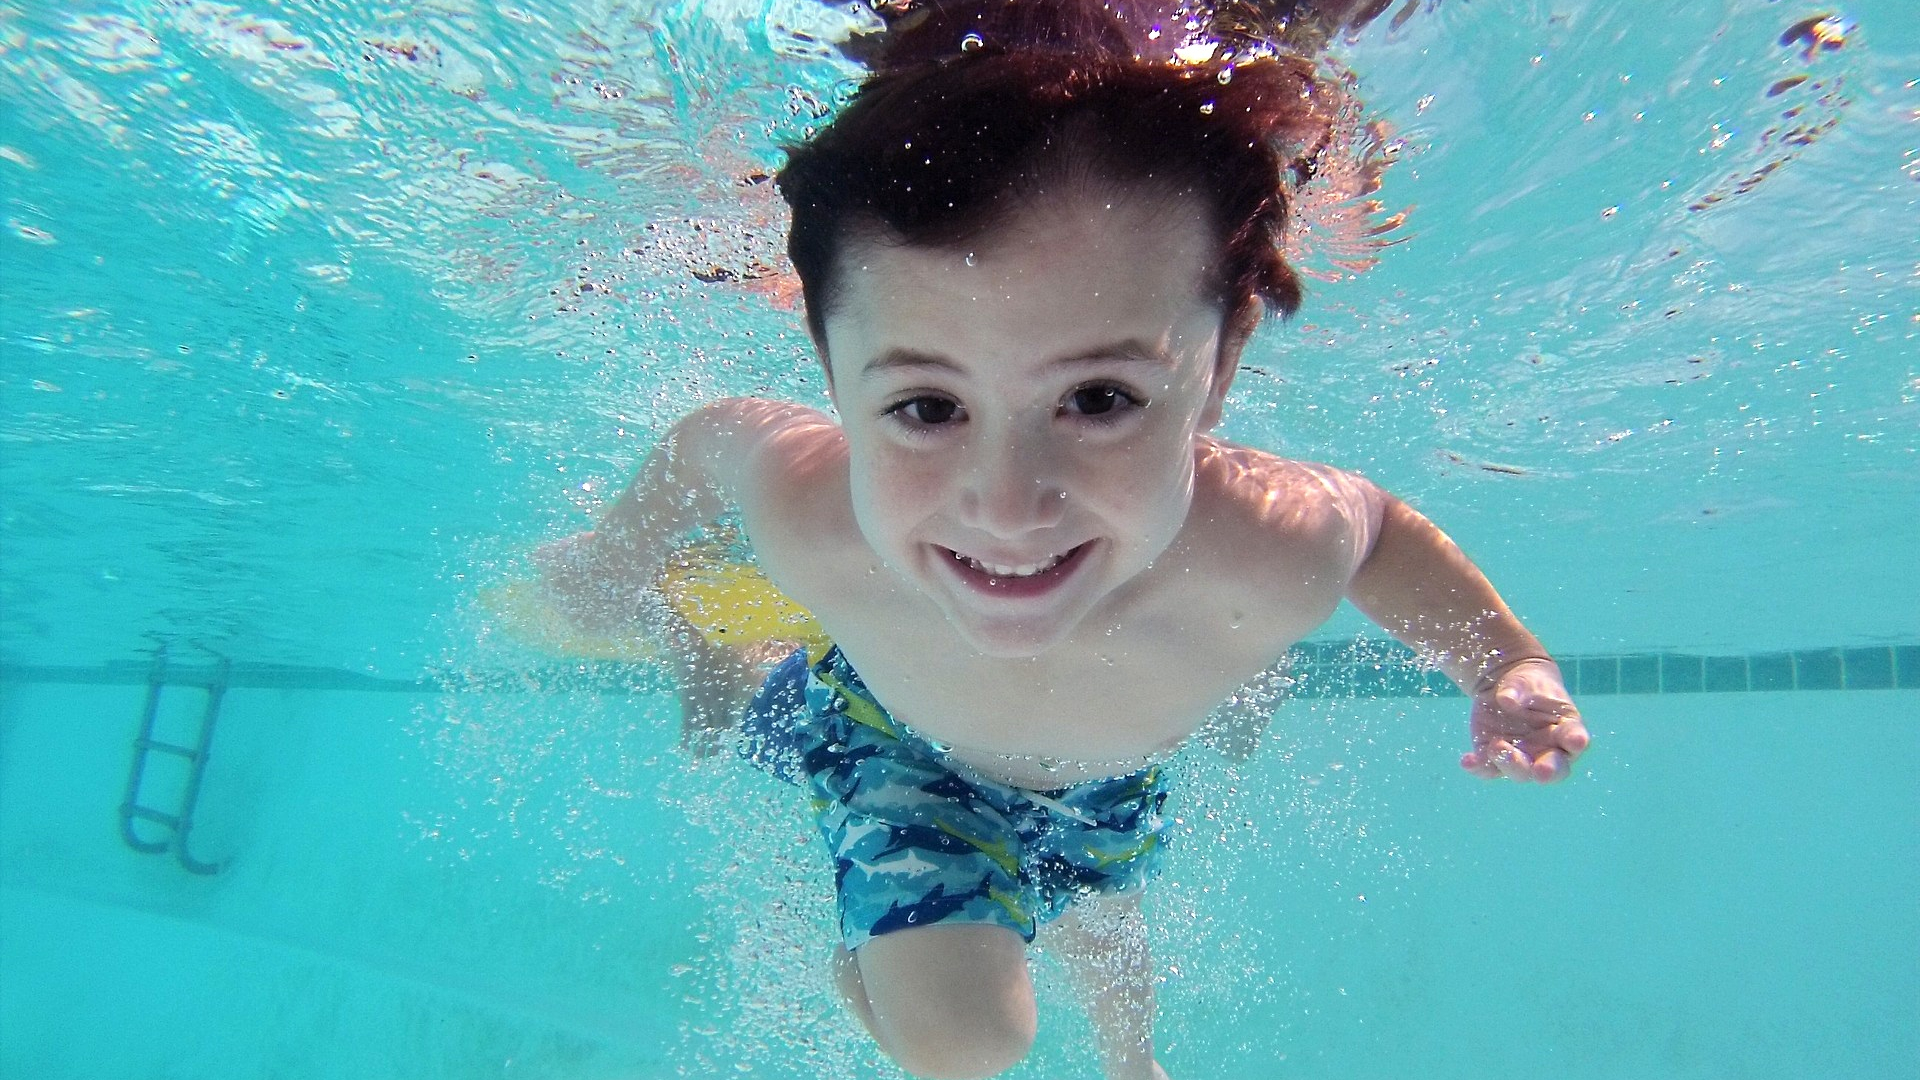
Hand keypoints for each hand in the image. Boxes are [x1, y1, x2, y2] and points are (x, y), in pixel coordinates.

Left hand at [1461, 658, 1588, 782]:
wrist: (1506, 688)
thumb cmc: (1528, 685)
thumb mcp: (1525, 681)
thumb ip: (1519, 689)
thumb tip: (1507, 700)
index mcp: (1566, 730)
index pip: (1575, 738)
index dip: (1576, 741)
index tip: (1576, 741)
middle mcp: (1548, 750)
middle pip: (1553, 768)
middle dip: (1548, 771)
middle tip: (1541, 771)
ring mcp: (1523, 758)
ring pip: (1520, 772)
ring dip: (1509, 763)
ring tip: (1496, 746)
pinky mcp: (1496, 759)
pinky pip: (1488, 769)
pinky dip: (1478, 767)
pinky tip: (1467, 761)